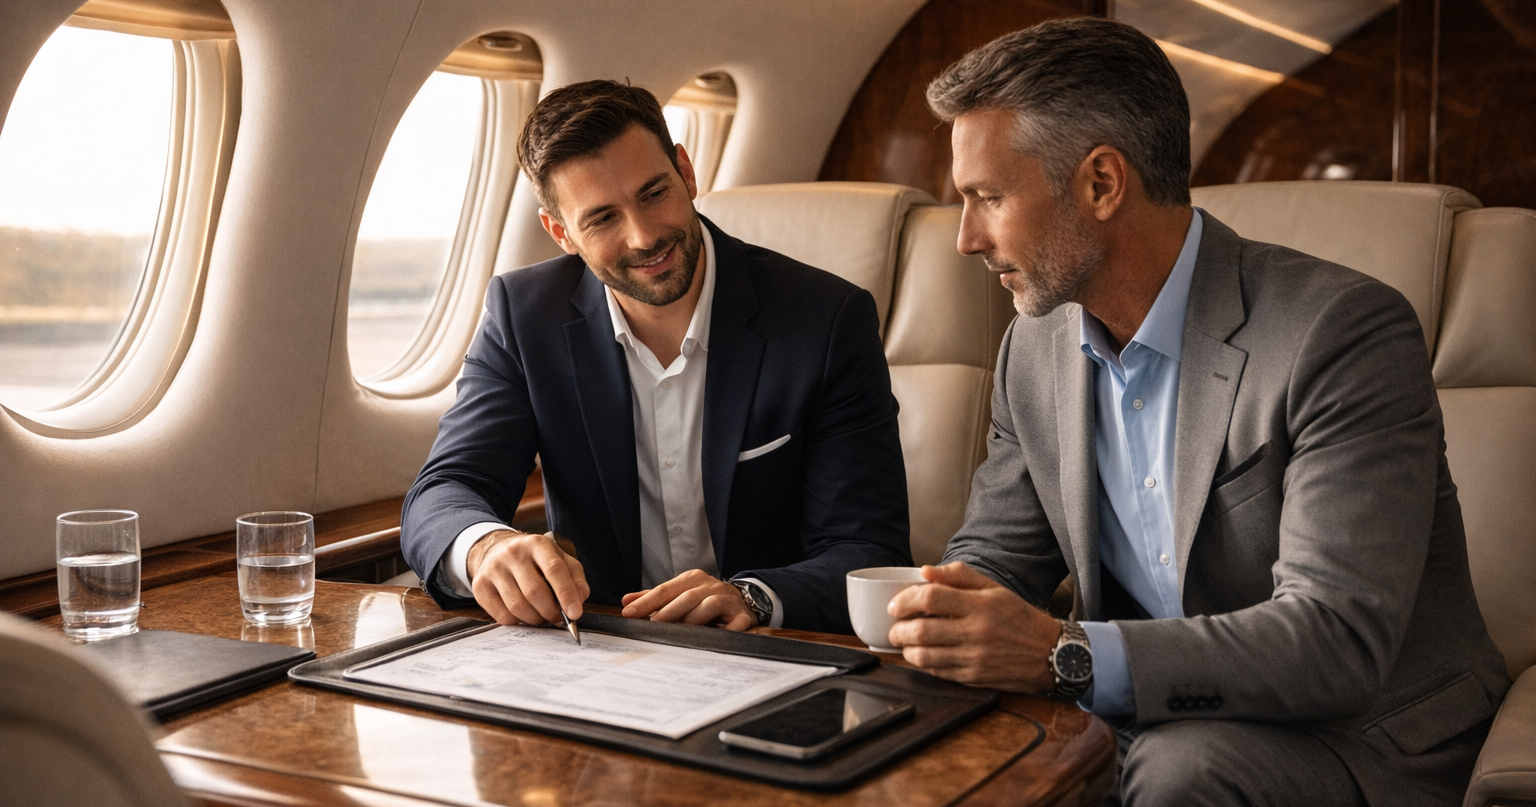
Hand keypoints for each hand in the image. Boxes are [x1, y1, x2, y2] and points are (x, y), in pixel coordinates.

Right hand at [466, 530, 589, 626]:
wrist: (495, 549)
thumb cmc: (533, 559)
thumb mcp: (558, 559)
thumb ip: (574, 578)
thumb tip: (579, 601)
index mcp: (537, 544)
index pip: (554, 569)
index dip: (566, 594)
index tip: (575, 614)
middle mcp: (513, 553)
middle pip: (534, 591)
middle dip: (551, 612)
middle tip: (558, 618)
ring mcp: (494, 569)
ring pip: (518, 606)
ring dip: (535, 619)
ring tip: (542, 616)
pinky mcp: (480, 586)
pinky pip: (502, 615)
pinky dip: (518, 621)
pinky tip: (524, 614)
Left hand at [620, 569, 755, 630]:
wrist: (741, 598)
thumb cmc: (703, 596)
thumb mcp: (680, 591)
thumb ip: (654, 597)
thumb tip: (627, 601)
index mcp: (692, 579)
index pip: (665, 589)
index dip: (647, 602)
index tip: (629, 613)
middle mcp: (709, 586)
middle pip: (686, 597)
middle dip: (668, 611)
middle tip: (652, 625)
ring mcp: (727, 600)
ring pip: (709, 606)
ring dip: (693, 619)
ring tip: (679, 632)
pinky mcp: (741, 615)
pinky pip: (735, 623)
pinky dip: (727, 630)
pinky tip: (715, 637)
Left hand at [885, 562, 1059, 693]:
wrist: (1052, 654)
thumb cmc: (1020, 618)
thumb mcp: (994, 589)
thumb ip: (959, 576)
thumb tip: (925, 571)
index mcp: (980, 605)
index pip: (931, 597)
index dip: (906, 600)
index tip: (896, 605)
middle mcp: (976, 632)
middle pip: (921, 630)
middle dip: (899, 630)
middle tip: (895, 627)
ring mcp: (974, 658)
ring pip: (924, 656)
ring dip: (907, 650)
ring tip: (905, 643)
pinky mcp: (974, 678)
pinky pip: (937, 673)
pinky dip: (924, 665)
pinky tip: (924, 656)